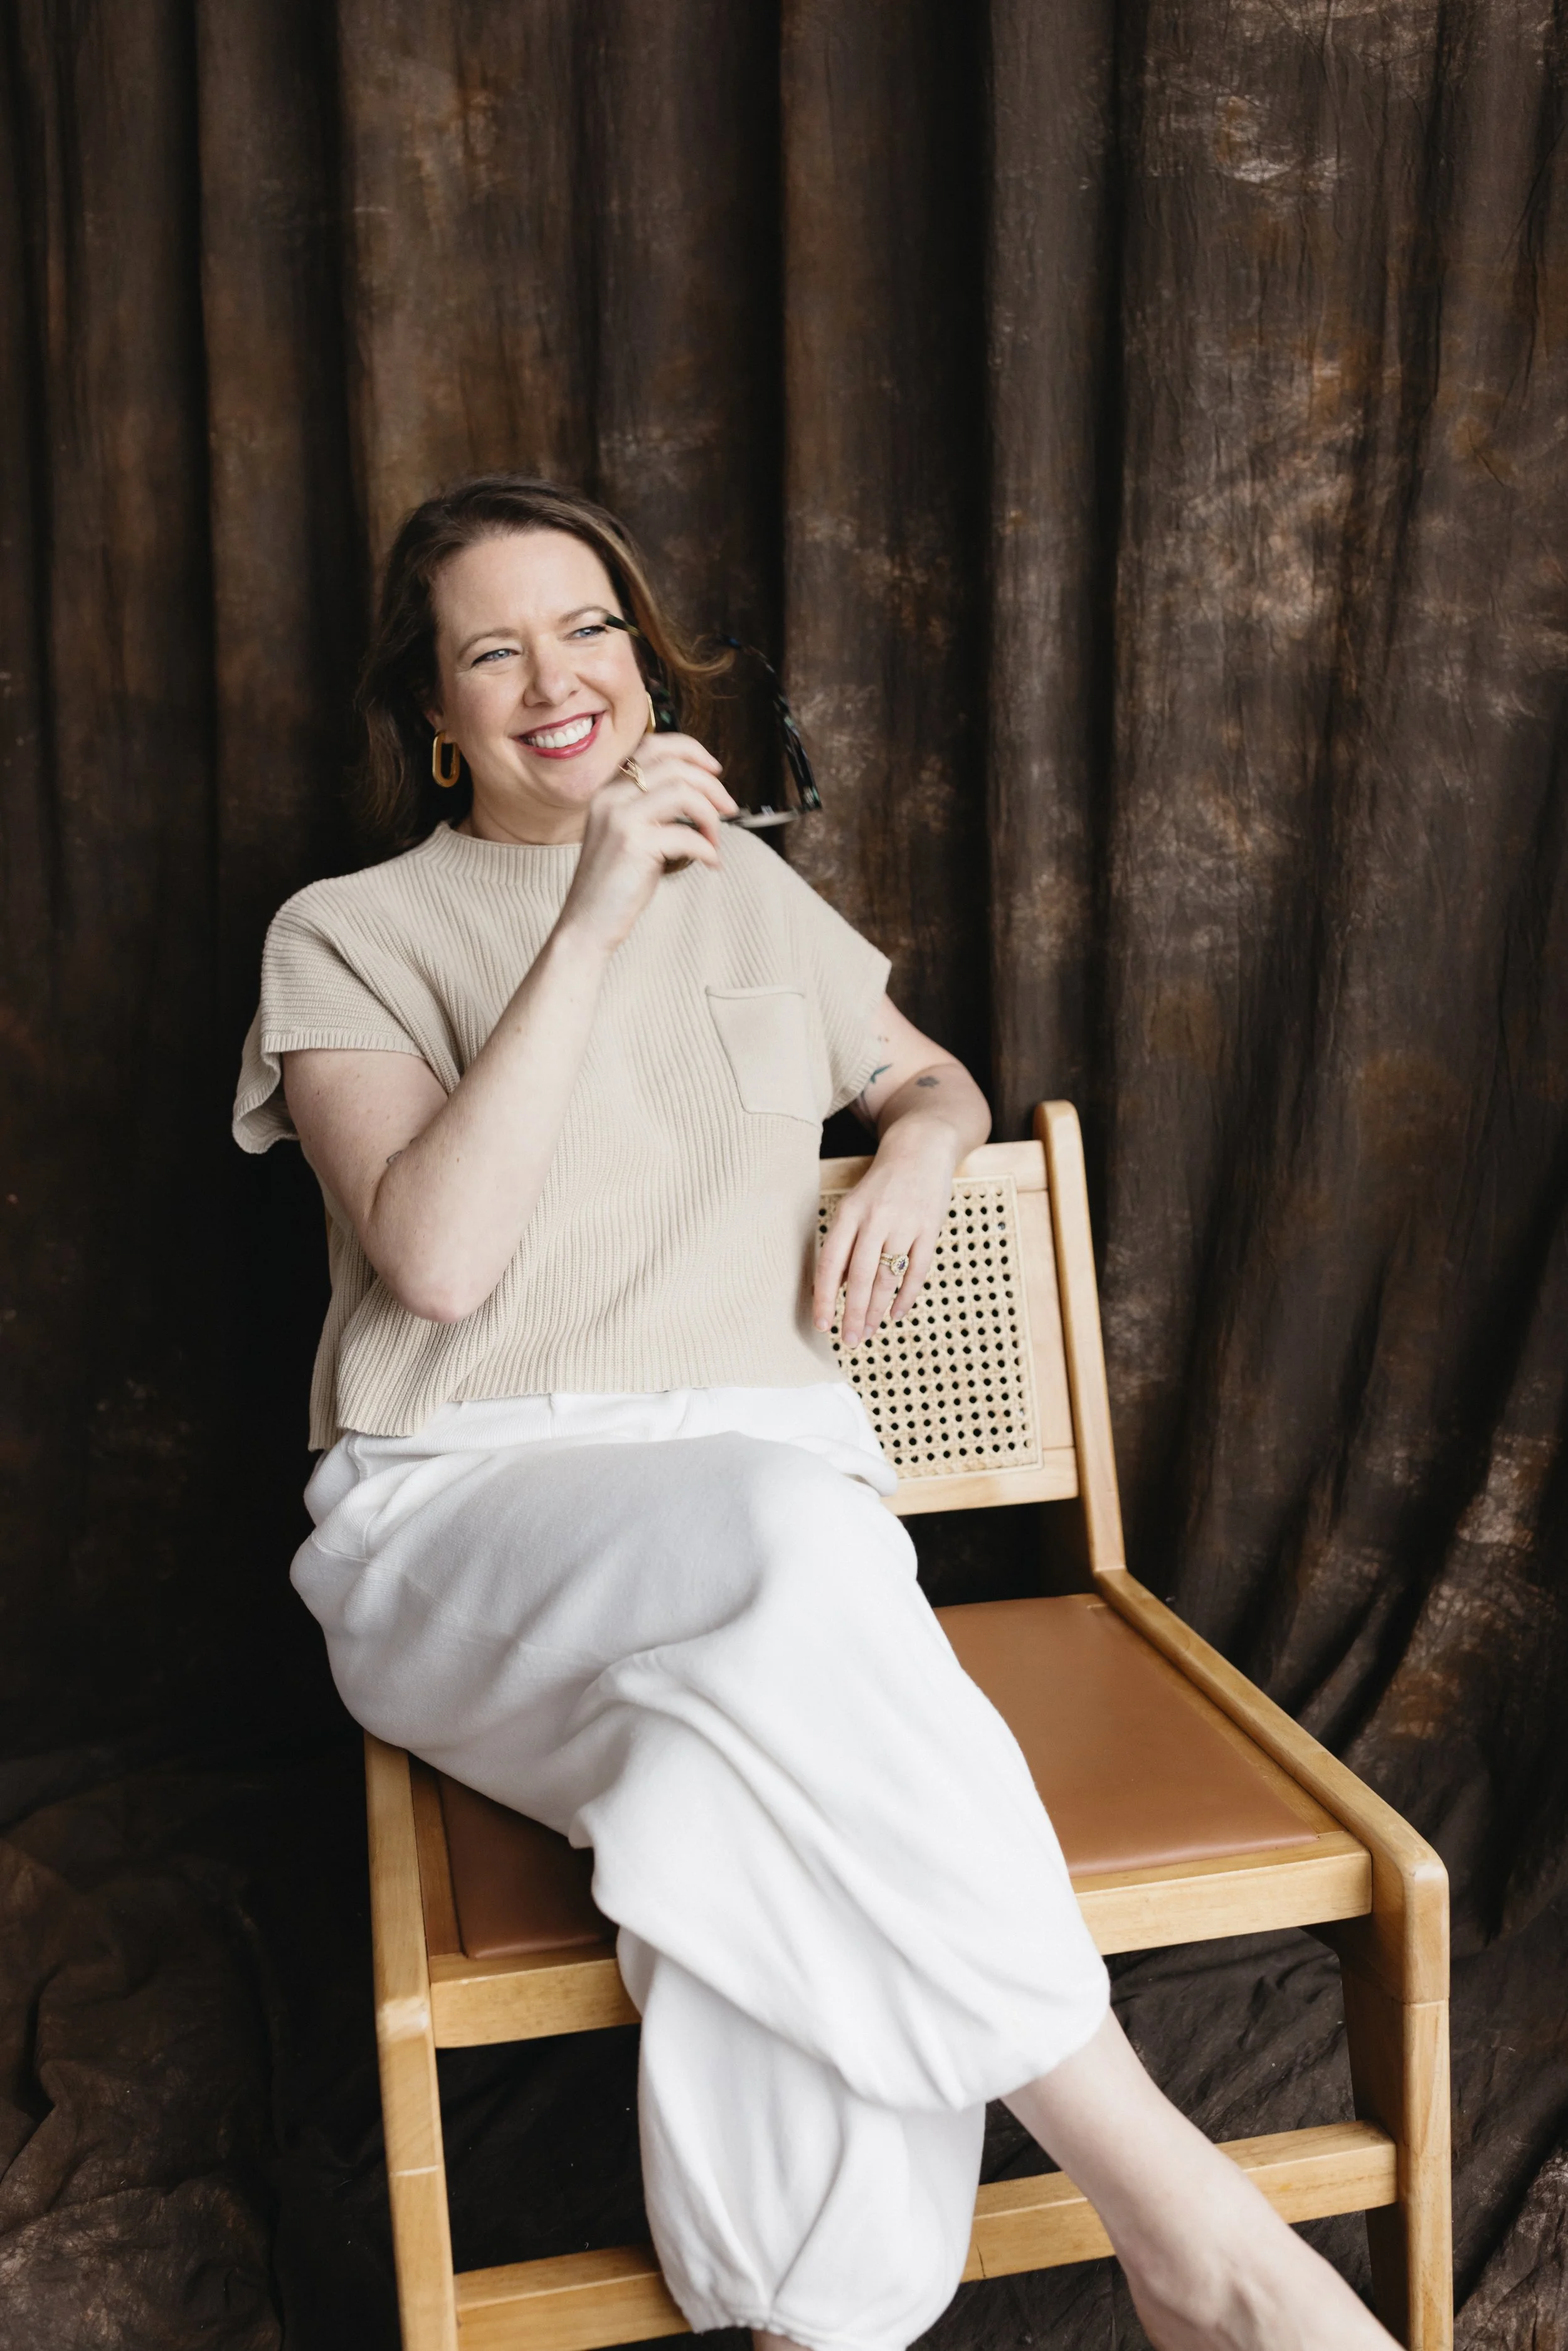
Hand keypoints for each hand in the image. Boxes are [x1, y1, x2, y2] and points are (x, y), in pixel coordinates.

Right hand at [557, 735, 738, 955]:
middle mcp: (611, 797)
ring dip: (711, 815)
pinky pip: (687, 835)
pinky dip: (708, 849)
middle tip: (728, 808)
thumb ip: (650, 808)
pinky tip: (710, 862)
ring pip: (683, 793)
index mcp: (608, 790)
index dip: (691, 751)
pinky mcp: (633, 845)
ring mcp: (620, 819)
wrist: (586, 924)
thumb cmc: (613, 884)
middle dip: (711, 784)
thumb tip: (699, 793)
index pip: (653, 745)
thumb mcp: (626, 833)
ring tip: (715, 839)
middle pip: (674, 765)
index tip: (714, 770)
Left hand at [814, 1120, 959, 1347]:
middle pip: (861, 1276)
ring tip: (870, 1332)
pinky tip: (897, 1314)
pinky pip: (917, 1270)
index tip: (822, 1324)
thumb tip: (837, 1289)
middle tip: (849, 1340)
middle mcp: (875, 1218)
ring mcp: (905, 1223)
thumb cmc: (882, 1185)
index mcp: (849, 1212)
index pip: (831, 1262)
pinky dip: (907, 1296)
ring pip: (889, 1277)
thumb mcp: (856, 1206)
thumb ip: (847, 1244)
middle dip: (854, 1313)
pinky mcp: (930, 1228)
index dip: (825, 1296)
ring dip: (878, 1310)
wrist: (921, 1148)